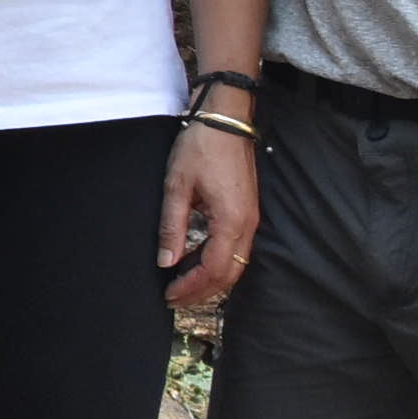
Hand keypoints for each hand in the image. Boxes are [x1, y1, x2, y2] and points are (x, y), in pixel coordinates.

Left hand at [160, 120, 260, 305]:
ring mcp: (250, 219)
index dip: (192, 288)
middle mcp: (247, 225)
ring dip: (211, 278)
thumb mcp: (177, 186)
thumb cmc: (201, 147)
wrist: (225, 120)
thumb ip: (172, 227)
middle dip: (202, 291)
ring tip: (183, 285)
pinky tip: (197, 261)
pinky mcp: (247, 211)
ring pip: (235, 263)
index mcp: (231, 222)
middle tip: (175, 298)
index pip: (213, 270)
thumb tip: (166, 262)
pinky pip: (236, 248)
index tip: (169, 296)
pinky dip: (218, 262)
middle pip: (229, 274)